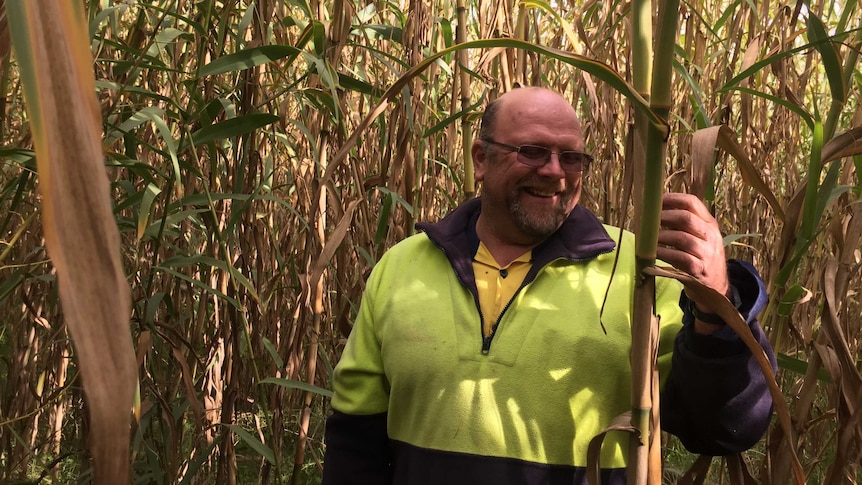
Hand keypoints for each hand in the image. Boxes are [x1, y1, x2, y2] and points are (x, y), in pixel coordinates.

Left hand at [656, 193, 729, 312]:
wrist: (716, 285)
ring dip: (661, 236)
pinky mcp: (699, 270)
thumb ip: (684, 224)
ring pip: (682, 238)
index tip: (655, 201)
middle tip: (648, 220)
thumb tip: (654, 211)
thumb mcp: (699, 237)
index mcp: (710, 223)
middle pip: (687, 218)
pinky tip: (654, 252)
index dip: (672, 199)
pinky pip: (680, 258)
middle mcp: (711, 235)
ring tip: (647, 237)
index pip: (692, 203)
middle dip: (664, 217)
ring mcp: (707, 253)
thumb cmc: (701, 256)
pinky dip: (664, 254)